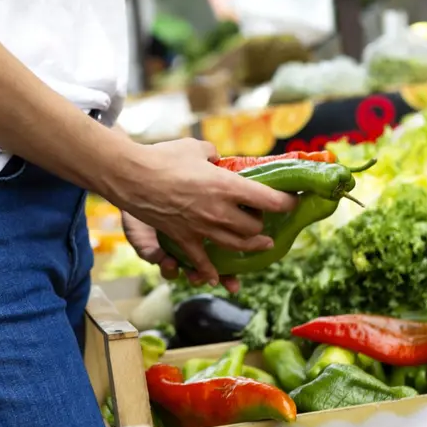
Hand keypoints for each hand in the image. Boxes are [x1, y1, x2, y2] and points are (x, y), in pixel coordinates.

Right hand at [109, 139, 295, 288]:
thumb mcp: (195, 148)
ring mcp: (202, 228)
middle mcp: (220, 211)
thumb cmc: (164, 157)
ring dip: (251, 246)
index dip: (287, 203)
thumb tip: (216, 158)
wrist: (132, 177)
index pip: (270, 200)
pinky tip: (217, 278)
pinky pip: (201, 261)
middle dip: (263, 225)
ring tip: (261, 244)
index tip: (293, 202)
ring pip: (236, 245)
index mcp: (227, 186)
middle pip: (254, 228)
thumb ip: (212, 155)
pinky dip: (210, 272)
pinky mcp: (184, 239)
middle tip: (266, 220)